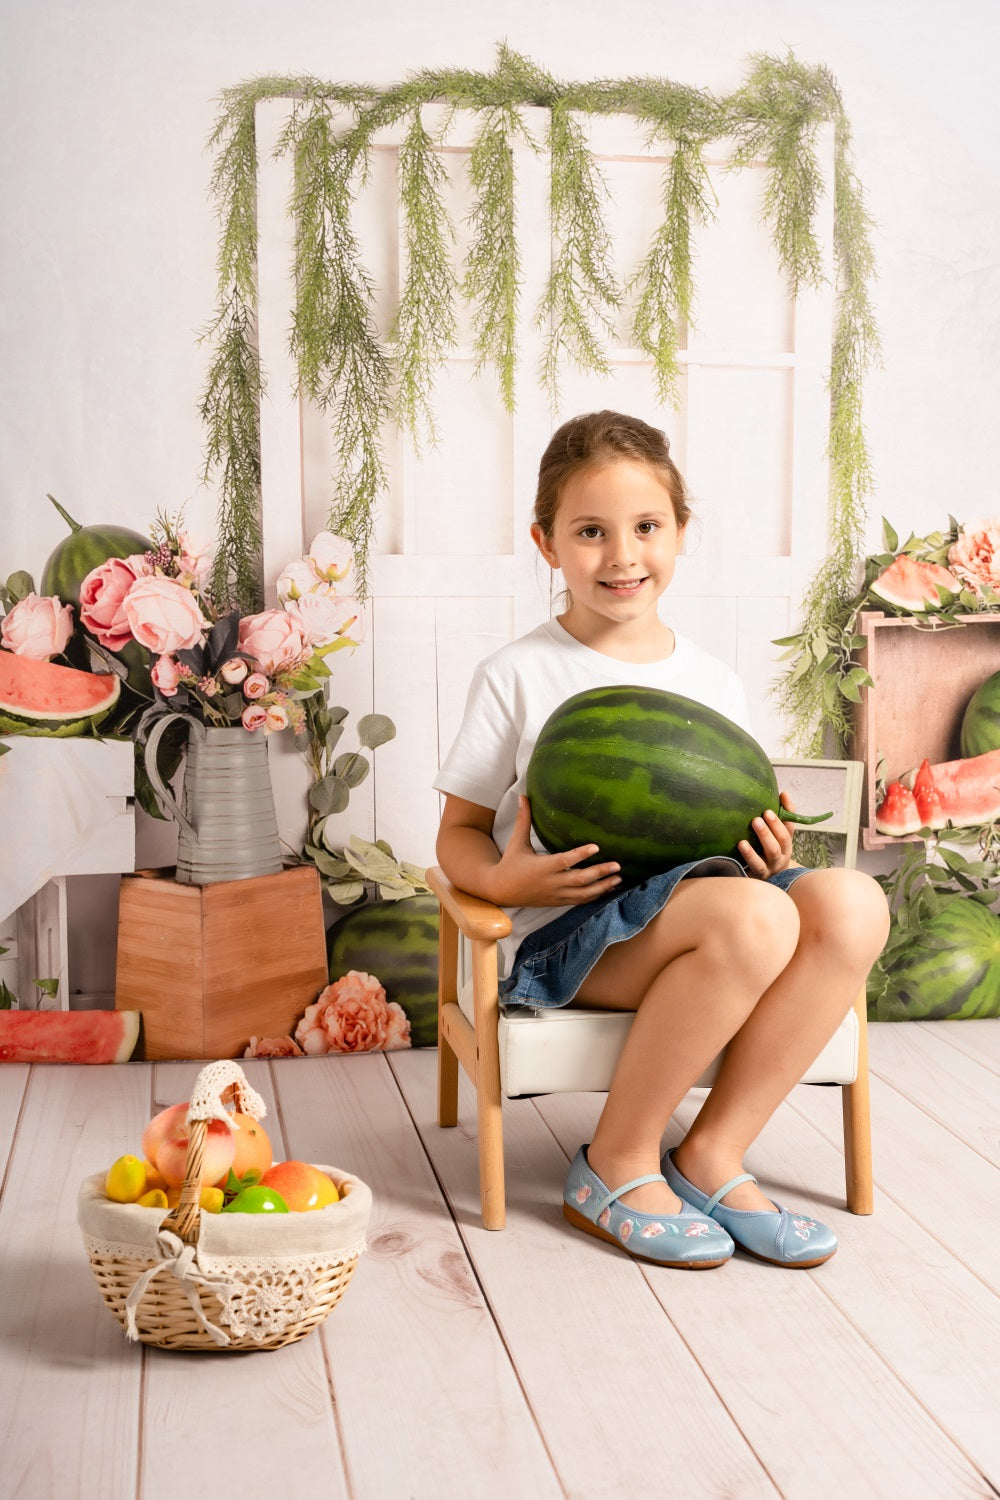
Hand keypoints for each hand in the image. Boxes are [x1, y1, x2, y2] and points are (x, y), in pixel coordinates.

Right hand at [488, 796, 621, 906]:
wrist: (501, 891)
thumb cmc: (510, 863)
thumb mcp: (516, 842)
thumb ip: (523, 820)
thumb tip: (523, 796)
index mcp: (541, 867)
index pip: (564, 861)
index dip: (580, 855)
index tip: (596, 847)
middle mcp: (551, 882)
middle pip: (579, 879)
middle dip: (599, 873)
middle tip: (617, 864)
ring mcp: (556, 894)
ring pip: (583, 893)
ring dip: (602, 887)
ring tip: (618, 877)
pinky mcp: (558, 902)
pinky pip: (579, 901)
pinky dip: (594, 896)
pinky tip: (607, 888)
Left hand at [738, 792, 797, 877]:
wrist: (766, 882)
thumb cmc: (765, 853)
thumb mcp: (772, 837)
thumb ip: (776, 816)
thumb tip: (782, 793)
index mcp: (786, 842)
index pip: (791, 825)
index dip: (788, 810)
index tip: (781, 795)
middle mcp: (783, 854)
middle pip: (783, 839)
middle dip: (775, 825)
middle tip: (765, 812)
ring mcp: (773, 866)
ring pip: (772, 851)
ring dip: (764, 835)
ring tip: (755, 821)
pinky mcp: (761, 875)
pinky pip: (756, 865)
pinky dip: (750, 854)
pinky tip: (742, 844)